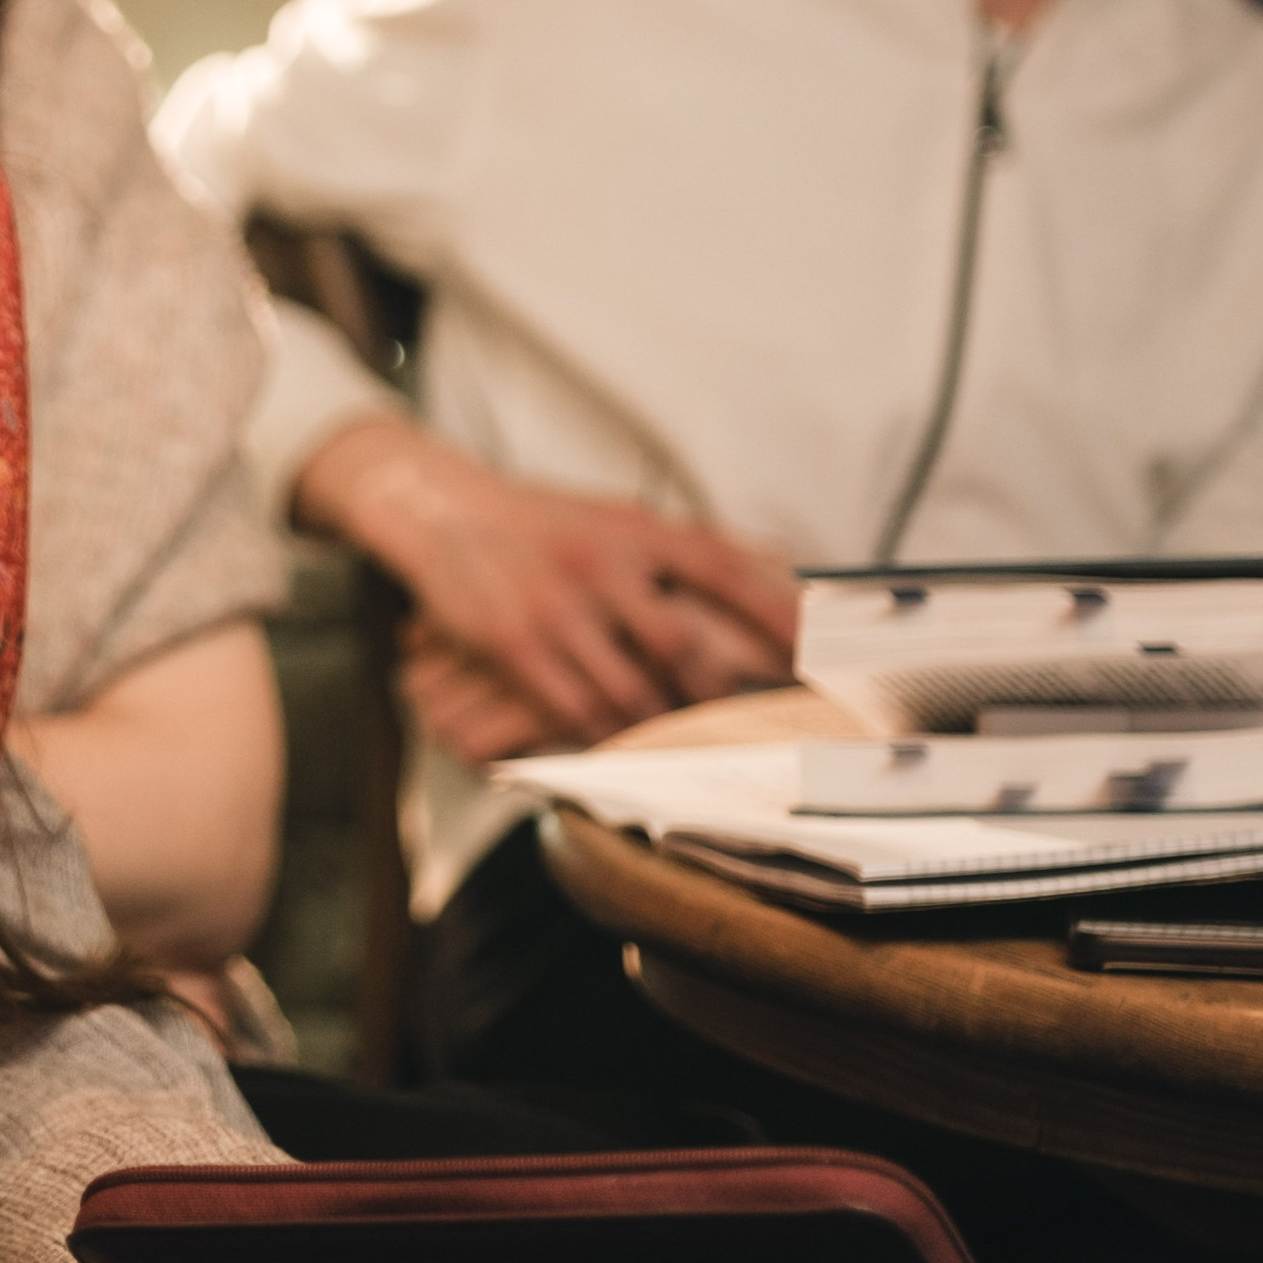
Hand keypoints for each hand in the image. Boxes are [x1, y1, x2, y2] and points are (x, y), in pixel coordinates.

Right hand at [296, 416, 797, 754]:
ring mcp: (555, 607)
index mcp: (635, 528)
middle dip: (717, 697)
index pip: (724, 569)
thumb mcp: (616, 515)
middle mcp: (600, 564)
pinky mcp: (513, 644)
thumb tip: (776, 569)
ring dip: (661, 729)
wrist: (442, 511)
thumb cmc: (542, 523)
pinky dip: (603, 738)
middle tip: (746, 729)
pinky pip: (574, 710)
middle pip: (682, 646)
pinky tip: (617, 749)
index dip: (778, 613)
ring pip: (630, 692)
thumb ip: (682, 548)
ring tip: (683, 750)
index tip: (821, 652)